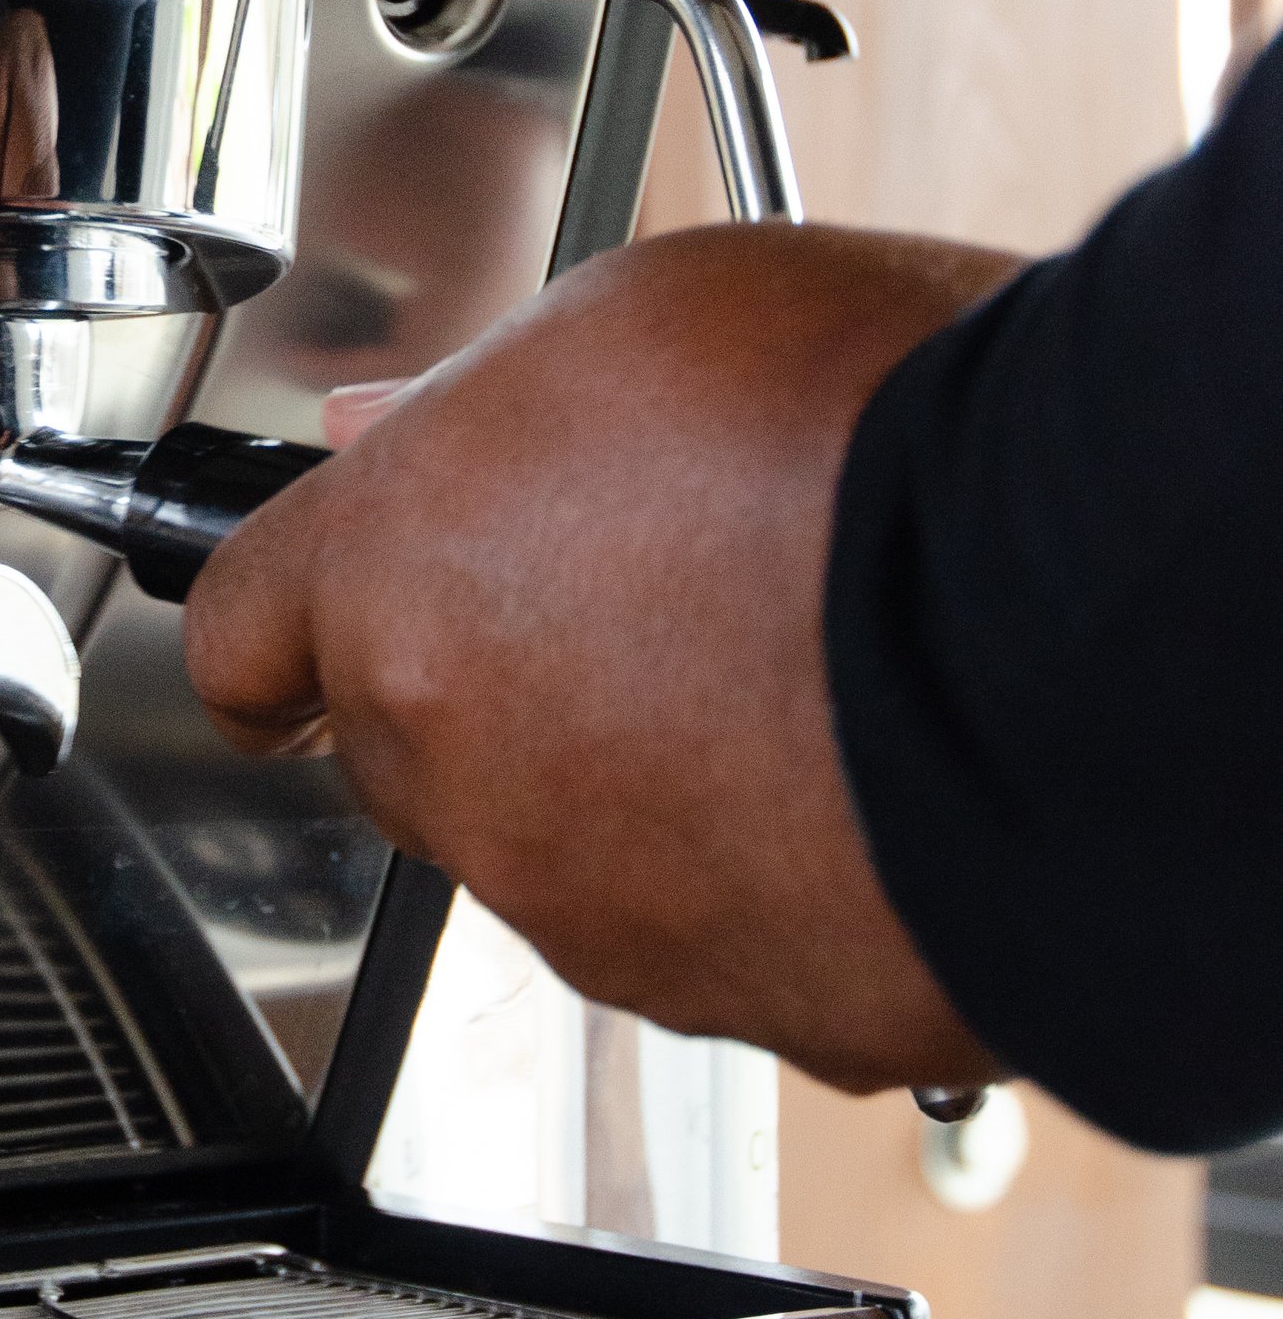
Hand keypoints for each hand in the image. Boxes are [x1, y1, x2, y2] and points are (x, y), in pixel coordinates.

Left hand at [183, 221, 1012, 1095]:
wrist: (1075, 636)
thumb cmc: (882, 436)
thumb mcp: (650, 314)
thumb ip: (484, 394)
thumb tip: (398, 431)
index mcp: (400, 577)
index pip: (244, 627)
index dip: (287, 619)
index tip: (303, 630)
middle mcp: (457, 765)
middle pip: (408, 741)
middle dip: (490, 679)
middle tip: (638, 593)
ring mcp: (585, 901)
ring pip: (557, 843)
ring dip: (628, 775)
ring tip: (778, 666)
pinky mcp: (724, 1004)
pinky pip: (704, 929)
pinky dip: (753, 868)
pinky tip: (845, 768)